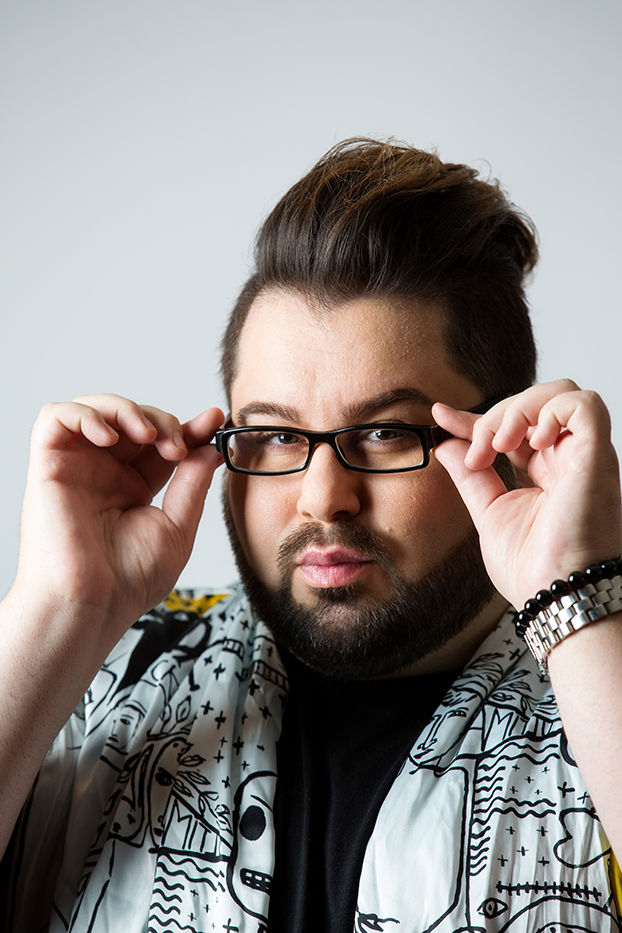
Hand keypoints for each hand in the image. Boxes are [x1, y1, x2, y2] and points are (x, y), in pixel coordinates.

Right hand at [12, 394, 224, 646]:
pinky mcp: (48, 465)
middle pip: (133, 418)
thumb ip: (192, 484)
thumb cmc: (128, 581)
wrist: (92, 606)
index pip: (160, 441)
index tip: (214, 420)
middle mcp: (103, 473)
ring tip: (149, 436)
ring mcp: (76, 467)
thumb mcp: (177, 527)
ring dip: (127, 409)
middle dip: (163, 420)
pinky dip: (84, 414)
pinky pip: (55, 416)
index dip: (188, 427)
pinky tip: (108, 438)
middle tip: (179, 446)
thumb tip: (210, 448)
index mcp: (132, 487)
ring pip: (95, 407)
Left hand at [432, 380, 621, 608]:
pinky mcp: (597, 457)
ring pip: (561, 393)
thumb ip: (470, 477)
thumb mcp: (489, 513)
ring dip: (519, 408)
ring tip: (500, 444)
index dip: (477, 418)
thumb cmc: (532, 569)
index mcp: (549, 472)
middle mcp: (570, 459)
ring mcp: (586, 456)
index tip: (440, 417)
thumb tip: (444, 444)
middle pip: (536, 403)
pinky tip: (529, 441)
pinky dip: (550, 410)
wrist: (554, 597)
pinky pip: (584, 405)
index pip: (513, 428)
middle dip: (494, 415)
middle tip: (475, 452)